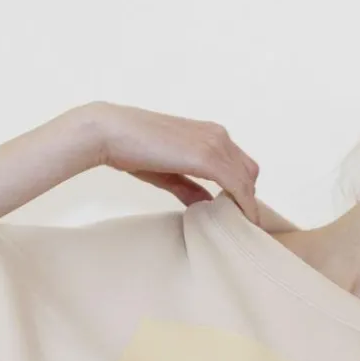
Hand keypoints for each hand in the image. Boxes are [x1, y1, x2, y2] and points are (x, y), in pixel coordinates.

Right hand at [91, 101, 260, 224]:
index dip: (241, 189)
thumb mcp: (168, 172)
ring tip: (242, 228)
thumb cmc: (131, 149)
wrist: (110, 132)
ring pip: (247, 179)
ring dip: (248, 204)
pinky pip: (238, 186)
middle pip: (249, 171)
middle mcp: (217, 135)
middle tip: (240, 223)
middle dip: (247, 197)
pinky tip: (242, 221)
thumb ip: (189, 187)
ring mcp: (214, 144)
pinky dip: (244, 205)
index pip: (238, 163)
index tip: (240, 213)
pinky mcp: (208, 157)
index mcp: (208, 134)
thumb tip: (206, 204)